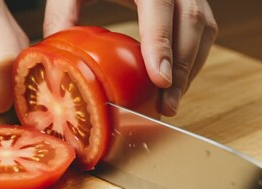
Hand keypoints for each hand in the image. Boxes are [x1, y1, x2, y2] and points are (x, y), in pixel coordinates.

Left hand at [44, 0, 217, 115]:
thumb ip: (63, 14)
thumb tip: (58, 58)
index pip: (160, 7)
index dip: (162, 44)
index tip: (160, 80)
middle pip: (191, 22)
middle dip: (182, 70)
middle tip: (167, 106)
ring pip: (203, 29)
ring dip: (191, 68)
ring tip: (170, 102)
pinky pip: (203, 29)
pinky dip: (192, 58)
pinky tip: (175, 80)